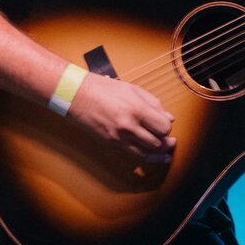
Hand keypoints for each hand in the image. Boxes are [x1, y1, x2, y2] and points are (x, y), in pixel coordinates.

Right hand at [62, 73, 176, 162]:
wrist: (76, 95)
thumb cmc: (102, 88)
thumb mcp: (131, 89)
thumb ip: (153, 103)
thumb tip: (169, 117)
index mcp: (136, 109)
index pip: (163, 127)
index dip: (167, 127)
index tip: (165, 124)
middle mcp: (129, 125)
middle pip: (158, 142)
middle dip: (165, 141)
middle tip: (169, 139)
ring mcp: (119, 137)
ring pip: (146, 153)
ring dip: (158, 152)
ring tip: (165, 151)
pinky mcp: (110, 144)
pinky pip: (132, 154)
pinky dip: (144, 156)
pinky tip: (151, 155)